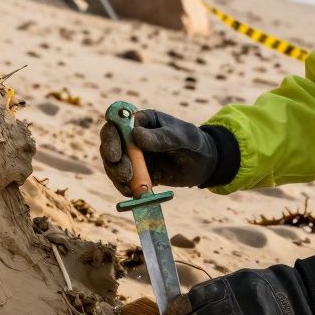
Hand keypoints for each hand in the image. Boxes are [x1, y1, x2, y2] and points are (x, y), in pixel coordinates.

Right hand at [98, 109, 218, 194]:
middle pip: (110, 143)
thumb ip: (160, 137)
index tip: (115, 152)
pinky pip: (123, 179)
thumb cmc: (193, 143)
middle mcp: (132, 136)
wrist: (204, 164)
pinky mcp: (137, 172)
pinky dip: (124, 187)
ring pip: (113, 163)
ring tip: (129, 185)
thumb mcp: (180, 138)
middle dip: (112, 158)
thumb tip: (136, 135)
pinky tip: (131, 193)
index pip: (118, 122)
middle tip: (124, 172)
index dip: (111, 134)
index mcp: (142, 121)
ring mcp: (133, 155)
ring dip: (116, 174)